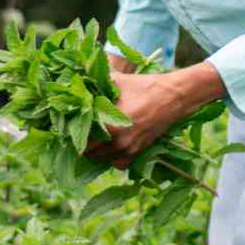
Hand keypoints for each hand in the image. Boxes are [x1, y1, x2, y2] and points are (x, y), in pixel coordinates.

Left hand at [83, 62, 225, 169]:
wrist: (173, 96)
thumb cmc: (142, 86)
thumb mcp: (115, 81)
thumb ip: (93, 84)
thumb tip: (73, 85)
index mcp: (109, 127)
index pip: (81, 139)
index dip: (73, 132)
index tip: (71, 124)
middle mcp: (118, 143)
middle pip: (89, 152)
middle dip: (83, 142)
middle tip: (81, 129)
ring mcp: (129, 150)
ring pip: (102, 159)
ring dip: (96, 151)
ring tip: (95, 136)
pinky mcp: (138, 152)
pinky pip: (118, 163)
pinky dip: (112, 157)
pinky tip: (111, 144)